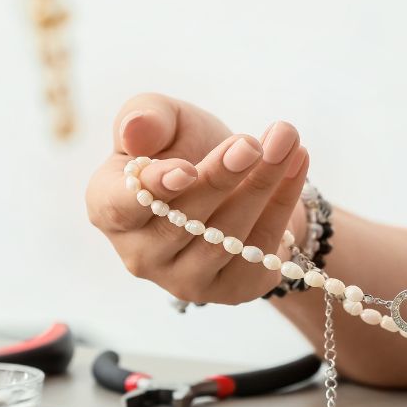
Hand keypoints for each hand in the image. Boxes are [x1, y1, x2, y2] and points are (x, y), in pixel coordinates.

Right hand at [85, 93, 308, 304]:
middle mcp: (140, 254)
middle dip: (222, 178)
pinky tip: (297, 163)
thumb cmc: (184, 148)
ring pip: (226, 237)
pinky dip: (284, 203)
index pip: (122, 206)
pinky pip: (260, 250)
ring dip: (262, 186)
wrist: (236, 180)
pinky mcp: (230, 290)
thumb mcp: (165, 120)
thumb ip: (146, 116)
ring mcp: (184, 279)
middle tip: (253, 144)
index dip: (154, 190)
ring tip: (286, 143)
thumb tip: (134, 130)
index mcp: (109, 207)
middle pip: (183, 221)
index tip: (187, 170)